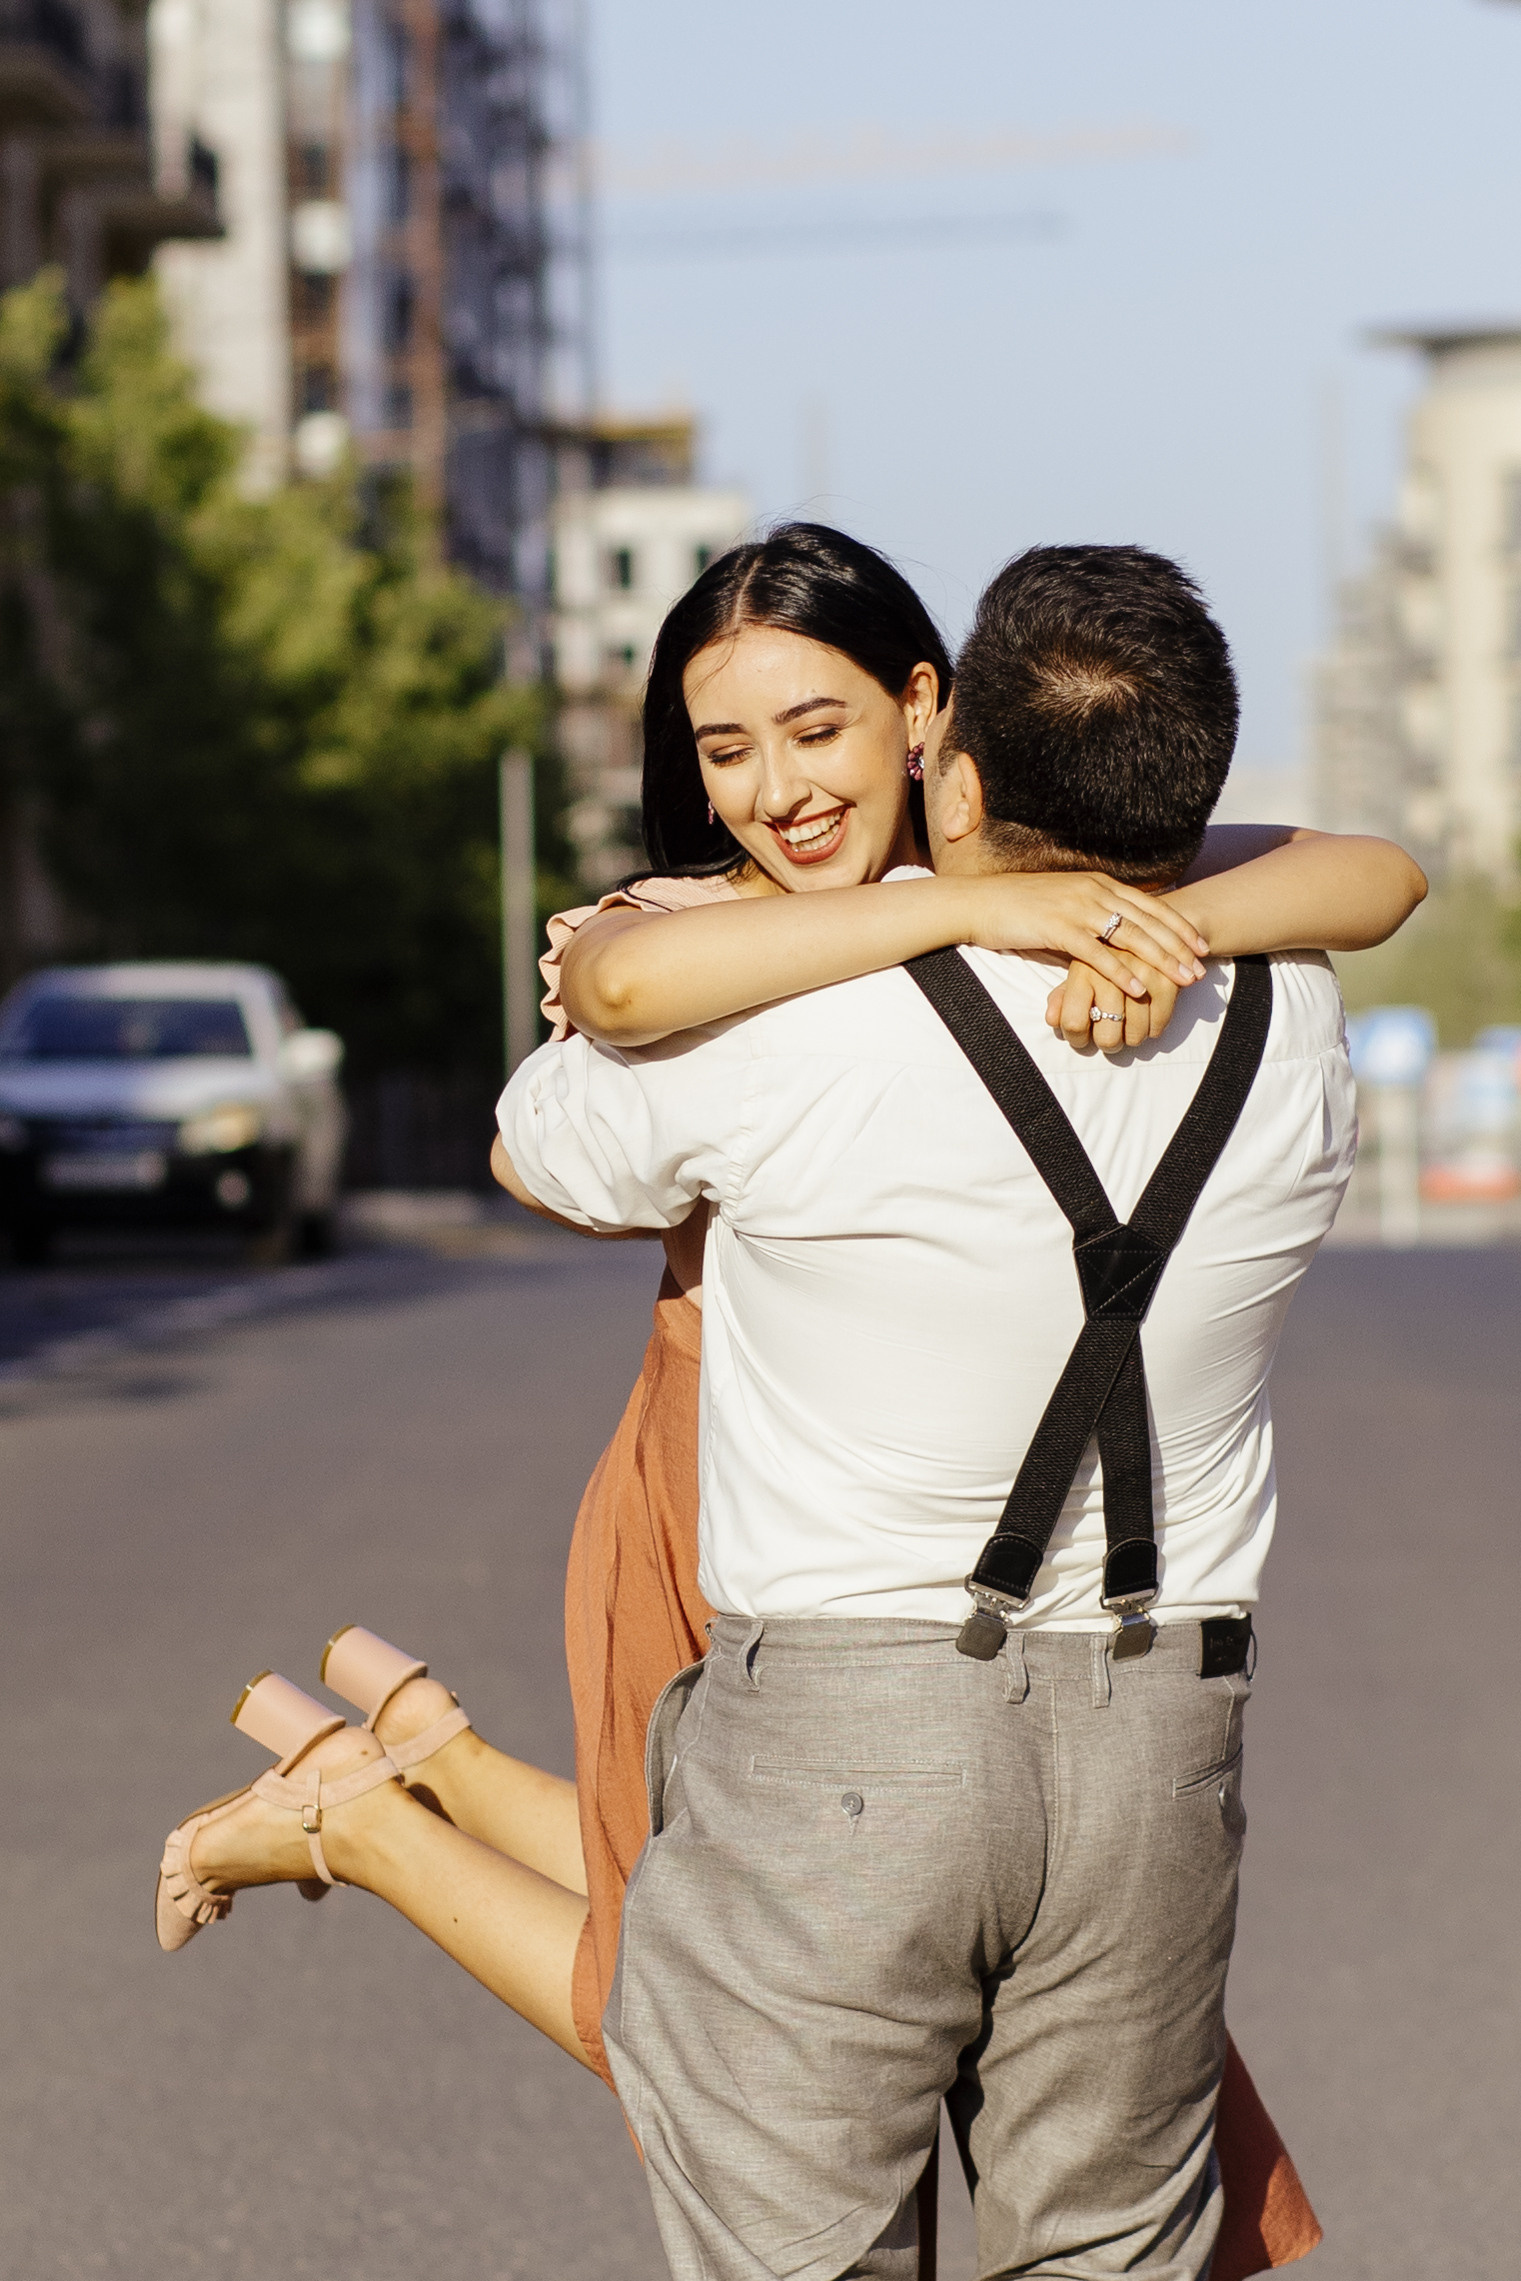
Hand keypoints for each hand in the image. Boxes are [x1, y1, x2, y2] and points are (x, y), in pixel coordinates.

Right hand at [964, 873, 1207, 1000]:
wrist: (980, 903)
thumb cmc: (1019, 907)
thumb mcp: (1065, 903)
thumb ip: (1092, 913)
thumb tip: (1114, 932)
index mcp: (1098, 884)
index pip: (1149, 905)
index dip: (1178, 925)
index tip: (1200, 944)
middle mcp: (1094, 891)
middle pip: (1148, 922)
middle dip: (1179, 946)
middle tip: (1201, 967)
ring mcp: (1077, 909)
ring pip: (1131, 937)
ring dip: (1161, 960)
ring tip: (1183, 979)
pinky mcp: (1058, 929)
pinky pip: (1098, 955)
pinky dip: (1122, 973)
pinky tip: (1139, 989)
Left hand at [1046, 960, 1182, 1052]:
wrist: (1150, 924)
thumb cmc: (1107, 954)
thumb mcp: (1078, 970)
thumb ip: (1062, 996)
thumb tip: (1052, 1019)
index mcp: (1084, 968)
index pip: (1074, 1023)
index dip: (1076, 1038)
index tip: (1082, 1037)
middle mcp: (1112, 972)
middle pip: (1107, 1036)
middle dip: (1107, 1043)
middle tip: (1108, 1037)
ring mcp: (1142, 976)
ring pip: (1135, 1036)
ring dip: (1131, 1038)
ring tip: (1128, 1028)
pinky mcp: (1169, 979)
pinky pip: (1158, 1026)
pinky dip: (1152, 1030)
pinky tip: (1147, 1020)